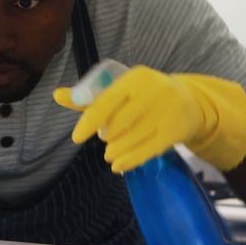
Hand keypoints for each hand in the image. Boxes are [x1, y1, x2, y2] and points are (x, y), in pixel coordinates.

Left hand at [53, 67, 245, 172]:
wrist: (189, 102)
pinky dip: (130, 161)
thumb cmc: (143, 96)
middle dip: (107, 135)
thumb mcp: (120, 91)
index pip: (106, 102)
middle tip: (106, 138)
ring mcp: (167, 112)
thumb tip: (56, 95)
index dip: (89, 121)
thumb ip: (89, 97)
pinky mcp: (176, 131)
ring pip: (131, 139)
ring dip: (115, 150)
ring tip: (110, 152)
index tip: (76, 138)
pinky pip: (147, 151)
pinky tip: (118, 167)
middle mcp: (153, 91)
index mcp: (135, 77)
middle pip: (118, 124)